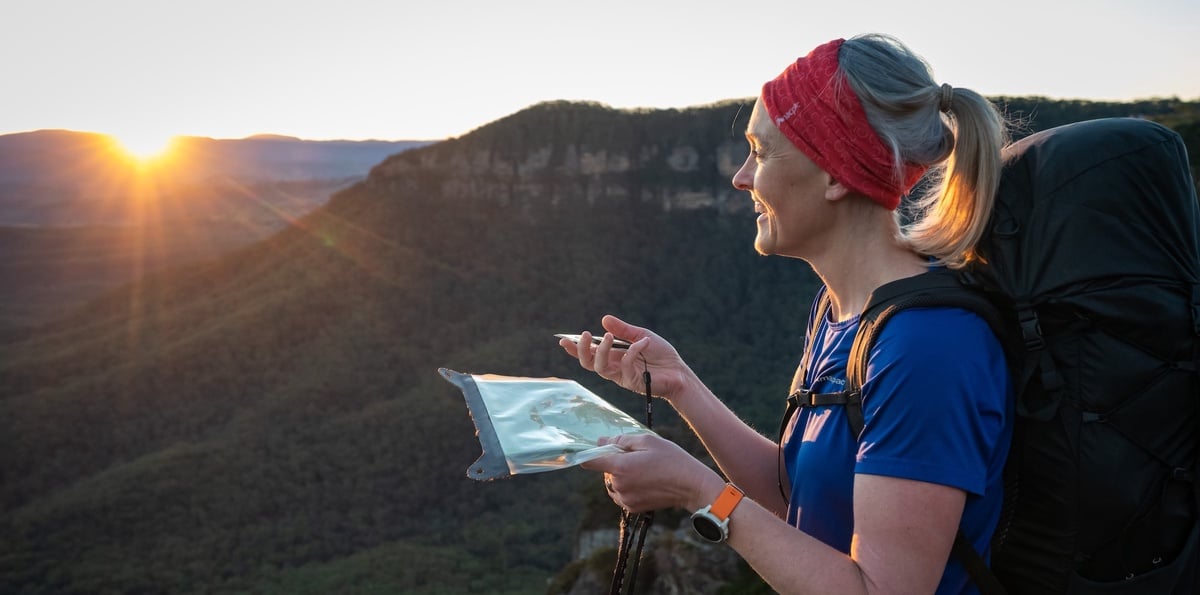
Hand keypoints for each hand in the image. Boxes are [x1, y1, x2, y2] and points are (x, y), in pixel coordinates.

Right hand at [558, 315, 694, 402]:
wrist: (678, 371)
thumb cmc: (660, 355)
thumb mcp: (641, 336)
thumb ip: (623, 330)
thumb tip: (604, 320)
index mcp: (613, 356)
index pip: (589, 354)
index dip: (575, 349)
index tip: (563, 341)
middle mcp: (614, 367)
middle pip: (588, 363)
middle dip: (582, 350)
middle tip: (585, 335)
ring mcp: (622, 376)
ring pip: (601, 368)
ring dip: (602, 351)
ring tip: (609, 337)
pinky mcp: (633, 382)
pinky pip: (626, 365)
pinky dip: (634, 350)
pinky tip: (644, 342)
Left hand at [582, 433, 724, 512]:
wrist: (690, 486)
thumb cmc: (671, 459)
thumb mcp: (648, 441)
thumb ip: (621, 440)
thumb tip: (601, 441)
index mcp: (621, 467)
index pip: (590, 462)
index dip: (589, 454)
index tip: (593, 450)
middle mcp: (619, 485)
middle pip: (604, 471)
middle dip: (615, 463)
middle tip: (637, 457)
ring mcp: (625, 499)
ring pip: (612, 483)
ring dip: (620, 476)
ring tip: (643, 470)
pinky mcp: (632, 508)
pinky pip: (621, 494)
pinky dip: (627, 487)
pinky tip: (645, 481)